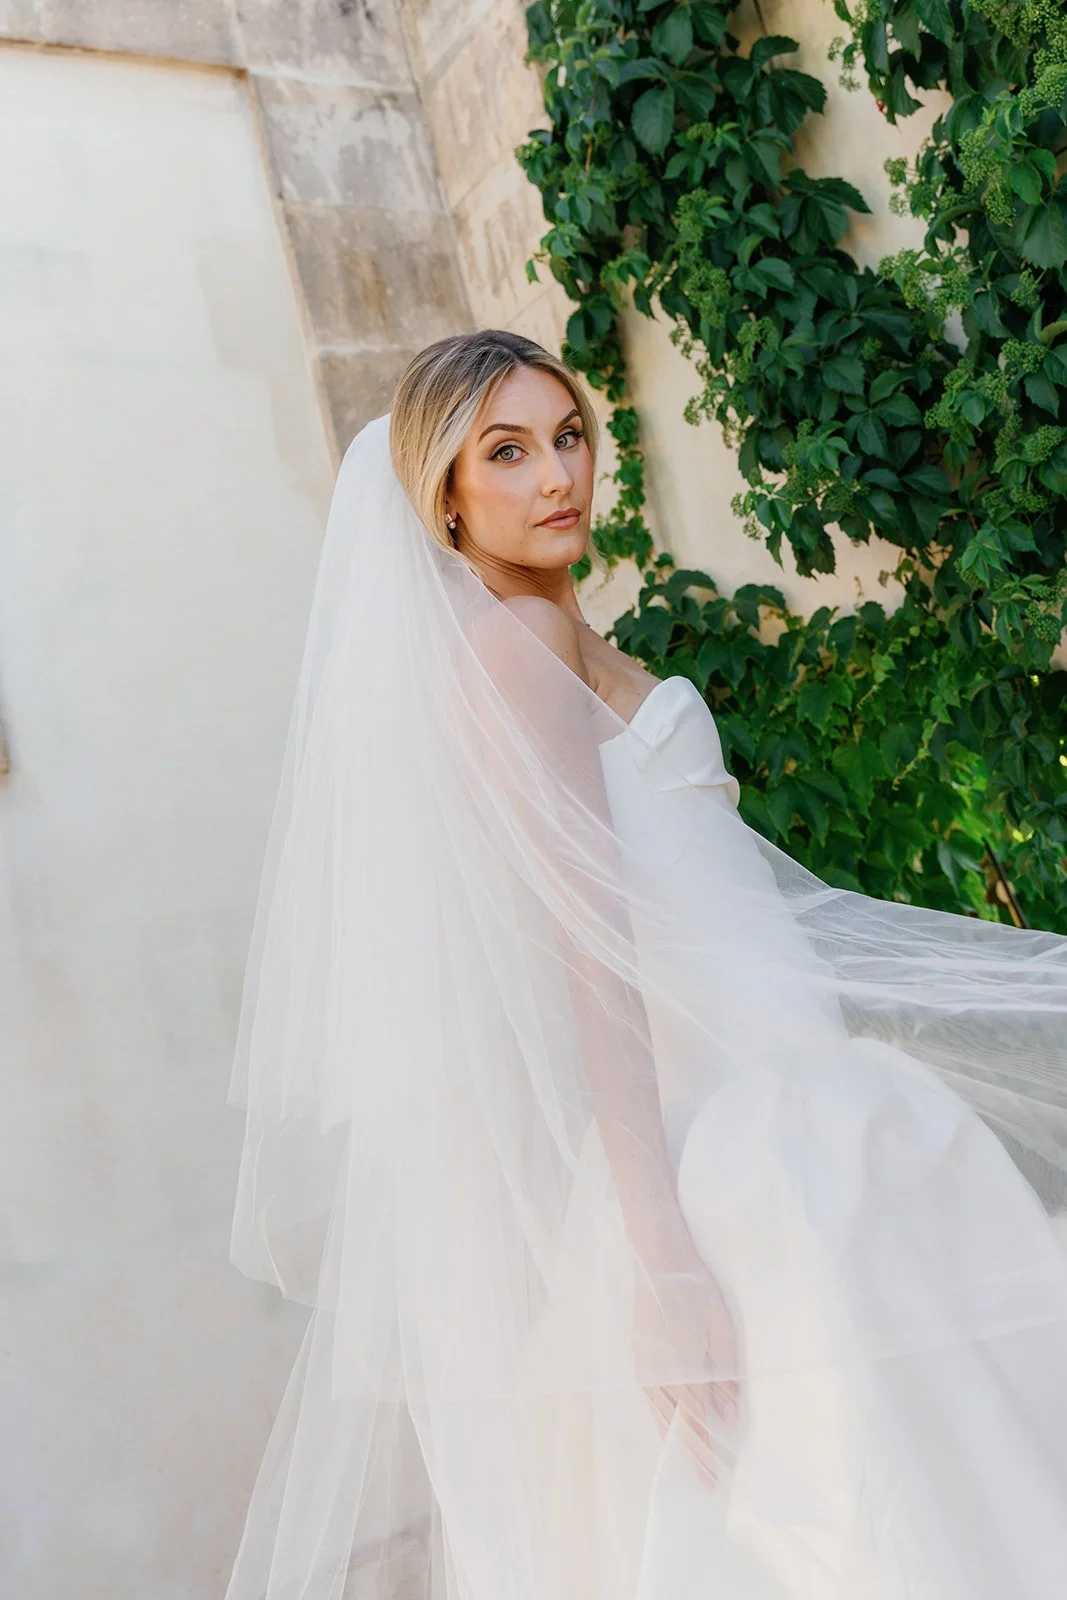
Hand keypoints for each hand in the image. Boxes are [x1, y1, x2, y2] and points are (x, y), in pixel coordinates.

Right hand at [632, 1258, 739, 1490]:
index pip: (694, 1426)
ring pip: (658, 1415)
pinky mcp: (639, 1359)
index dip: (704, 1455)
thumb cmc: (695, 1293)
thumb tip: (729, 1415)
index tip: (713, 1480)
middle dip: (687, 1456)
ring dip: (672, 1439)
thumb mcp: (722, 1332)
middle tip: (702, 1483)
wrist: (658, 1263)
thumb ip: (725, 1377)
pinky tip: (670, 1424)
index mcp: (681, 1373)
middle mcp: (658, 1378)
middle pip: (673, 1427)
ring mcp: (644, 1369)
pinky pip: (651, 1399)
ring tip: (684, 1461)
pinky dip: (662, 1417)